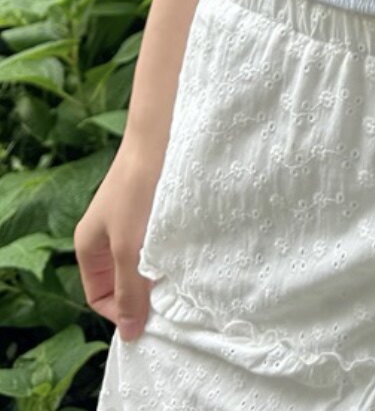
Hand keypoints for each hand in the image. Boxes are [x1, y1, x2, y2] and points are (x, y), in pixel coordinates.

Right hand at [74, 140, 163, 341]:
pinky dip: (175, 249)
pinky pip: (163, 240)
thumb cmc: (140, 188)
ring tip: (183, 272)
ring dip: (164, 270)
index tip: (152, 315)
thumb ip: (130, 291)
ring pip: (147, 259)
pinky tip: (191, 249)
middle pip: (125, 278)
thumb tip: (129, 334)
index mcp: (90, 244)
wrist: (165, 134)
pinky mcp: (157, 205)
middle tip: (173, 297)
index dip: (123, 310)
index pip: (100, 295)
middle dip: (146, 291)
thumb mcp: (129, 248)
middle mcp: (109, 232)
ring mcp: (134, 217)